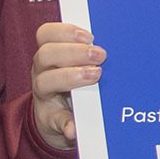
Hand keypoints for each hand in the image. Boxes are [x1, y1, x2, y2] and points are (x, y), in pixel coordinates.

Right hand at [31, 21, 105, 147]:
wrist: (65, 121)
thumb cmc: (78, 85)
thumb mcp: (82, 66)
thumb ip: (93, 56)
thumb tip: (117, 45)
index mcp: (50, 55)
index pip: (46, 34)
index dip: (65, 31)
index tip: (90, 36)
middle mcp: (42, 72)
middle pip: (46, 54)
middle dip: (74, 52)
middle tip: (100, 55)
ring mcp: (43, 96)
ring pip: (43, 82)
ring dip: (69, 77)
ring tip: (95, 76)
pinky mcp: (50, 120)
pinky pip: (56, 121)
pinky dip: (67, 124)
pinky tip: (75, 127)